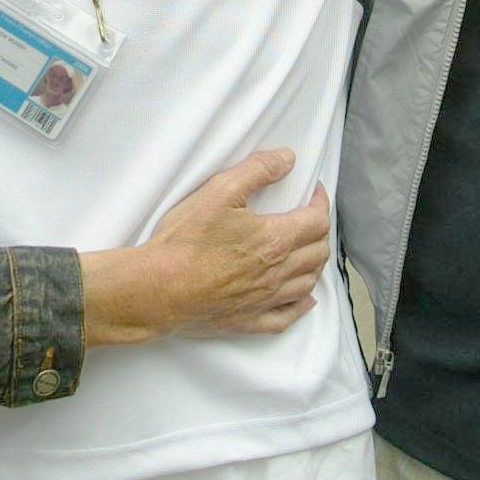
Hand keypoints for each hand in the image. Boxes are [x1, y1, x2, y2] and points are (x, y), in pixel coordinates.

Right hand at [80, 148, 331, 344]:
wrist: (159, 289)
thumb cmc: (186, 240)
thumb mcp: (219, 191)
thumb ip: (257, 170)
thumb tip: (287, 159)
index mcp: (275, 240)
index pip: (316, 221)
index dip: (320, 203)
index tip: (313, 191)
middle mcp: (277, 273)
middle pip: (318, 253)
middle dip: (320, 231)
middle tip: (309, 217)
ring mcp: (264, 300)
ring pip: (307, 283)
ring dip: (314, 264)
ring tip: (307, 250)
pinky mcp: (248, 320)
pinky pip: (286, 317)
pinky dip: (301, 305)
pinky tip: (305, 299)